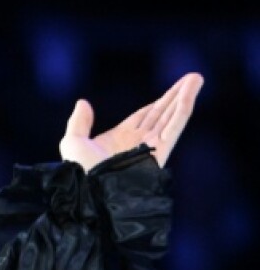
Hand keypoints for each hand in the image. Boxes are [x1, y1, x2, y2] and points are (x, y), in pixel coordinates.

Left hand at [59, 71, 202, 171]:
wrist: (91, 191)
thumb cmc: (79, 172)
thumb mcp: (73, 142)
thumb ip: (78, 122)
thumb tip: (83, 102)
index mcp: (120, 139)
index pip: (144, 117)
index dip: (157, 104)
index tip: (171, 92)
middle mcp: (138, 142)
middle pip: (162, 113)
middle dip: (176, 96)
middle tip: (192, 78)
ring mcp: (151, 146)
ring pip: (172, 115)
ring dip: (185, 95)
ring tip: (197, 77)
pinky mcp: (160, 150)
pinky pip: (175, 124)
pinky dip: (184, 106)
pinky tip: (191, 90)